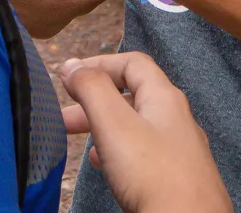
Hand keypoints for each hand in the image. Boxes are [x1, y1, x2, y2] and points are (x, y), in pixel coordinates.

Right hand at [62, 53, 230, 212]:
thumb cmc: (155, 177)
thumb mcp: (114, 124)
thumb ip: (92, 90)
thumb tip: (73, 65)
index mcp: (164, 98)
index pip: (132, 64)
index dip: (99, 64)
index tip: (70, 77)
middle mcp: (175, 119)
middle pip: (130, 96)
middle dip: (92, 100)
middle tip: (62, 114)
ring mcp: (178, 149)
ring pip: (133, 126)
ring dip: (101, 125)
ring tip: (75, 137)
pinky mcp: (174, 176)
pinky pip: (141, 153)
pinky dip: (116, 150)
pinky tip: (104, 163)